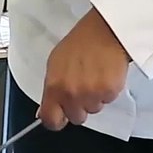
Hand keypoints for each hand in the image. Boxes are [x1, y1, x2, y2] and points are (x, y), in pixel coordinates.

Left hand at [38, 8, 130, 130]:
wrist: (104, 31)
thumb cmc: (80, 43)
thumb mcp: (55, 63)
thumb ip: (50, 89)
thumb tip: (43, 111)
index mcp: (54, 86)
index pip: (50, 120)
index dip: (56, 121)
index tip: (60, 117)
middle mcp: (72, 93)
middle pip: (76, 118)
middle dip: (79, 107)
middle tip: (82, 87)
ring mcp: (91, 94)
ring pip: (93, 110)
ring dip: (94, 98)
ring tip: (94, 76)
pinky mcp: (109, 91)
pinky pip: (108, 101)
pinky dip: (107, 91)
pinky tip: (104, 74)